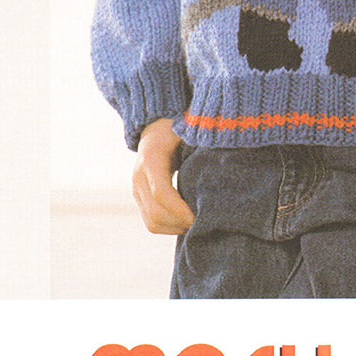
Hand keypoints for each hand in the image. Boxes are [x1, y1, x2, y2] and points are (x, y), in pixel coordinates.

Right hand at [132, 118, 194, 234]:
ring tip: (196, 225)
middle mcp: (139, 175)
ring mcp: (136, 188)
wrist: (156, 126)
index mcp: (152, 157)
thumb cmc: (179, 127)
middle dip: (179, 223)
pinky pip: (150, 221)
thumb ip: (200, 147)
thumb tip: (218, 170)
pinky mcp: (139, 197)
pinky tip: (186, 222)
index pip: (161, 193)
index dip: (180, 210)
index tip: (199, 216)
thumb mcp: (190, 132)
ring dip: (174, 228)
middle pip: (155, 213)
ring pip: (151, 222)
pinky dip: (168, 227)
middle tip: (202, 223)